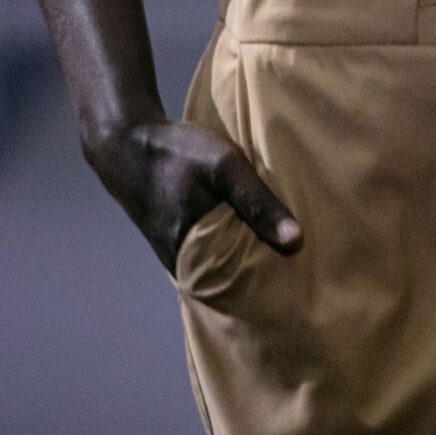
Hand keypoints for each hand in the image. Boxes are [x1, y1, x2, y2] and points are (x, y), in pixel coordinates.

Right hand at [83, 116, 301, 276]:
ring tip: (288, 258)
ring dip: (251, 263)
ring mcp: (181, 260)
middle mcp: (190, 268)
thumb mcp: (224, 167)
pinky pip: (212, 259)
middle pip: (238, 282)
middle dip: (267, 277)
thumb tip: (296, 242)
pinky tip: (254, 242)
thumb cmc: (177, 154)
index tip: (309, 284)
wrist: (126, 146)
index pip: (250, 288)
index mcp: (201, 258)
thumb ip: (258, 202)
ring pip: (225, 270)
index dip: (278, 285)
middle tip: (307, 274)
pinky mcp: (177, 248)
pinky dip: (232, 252)